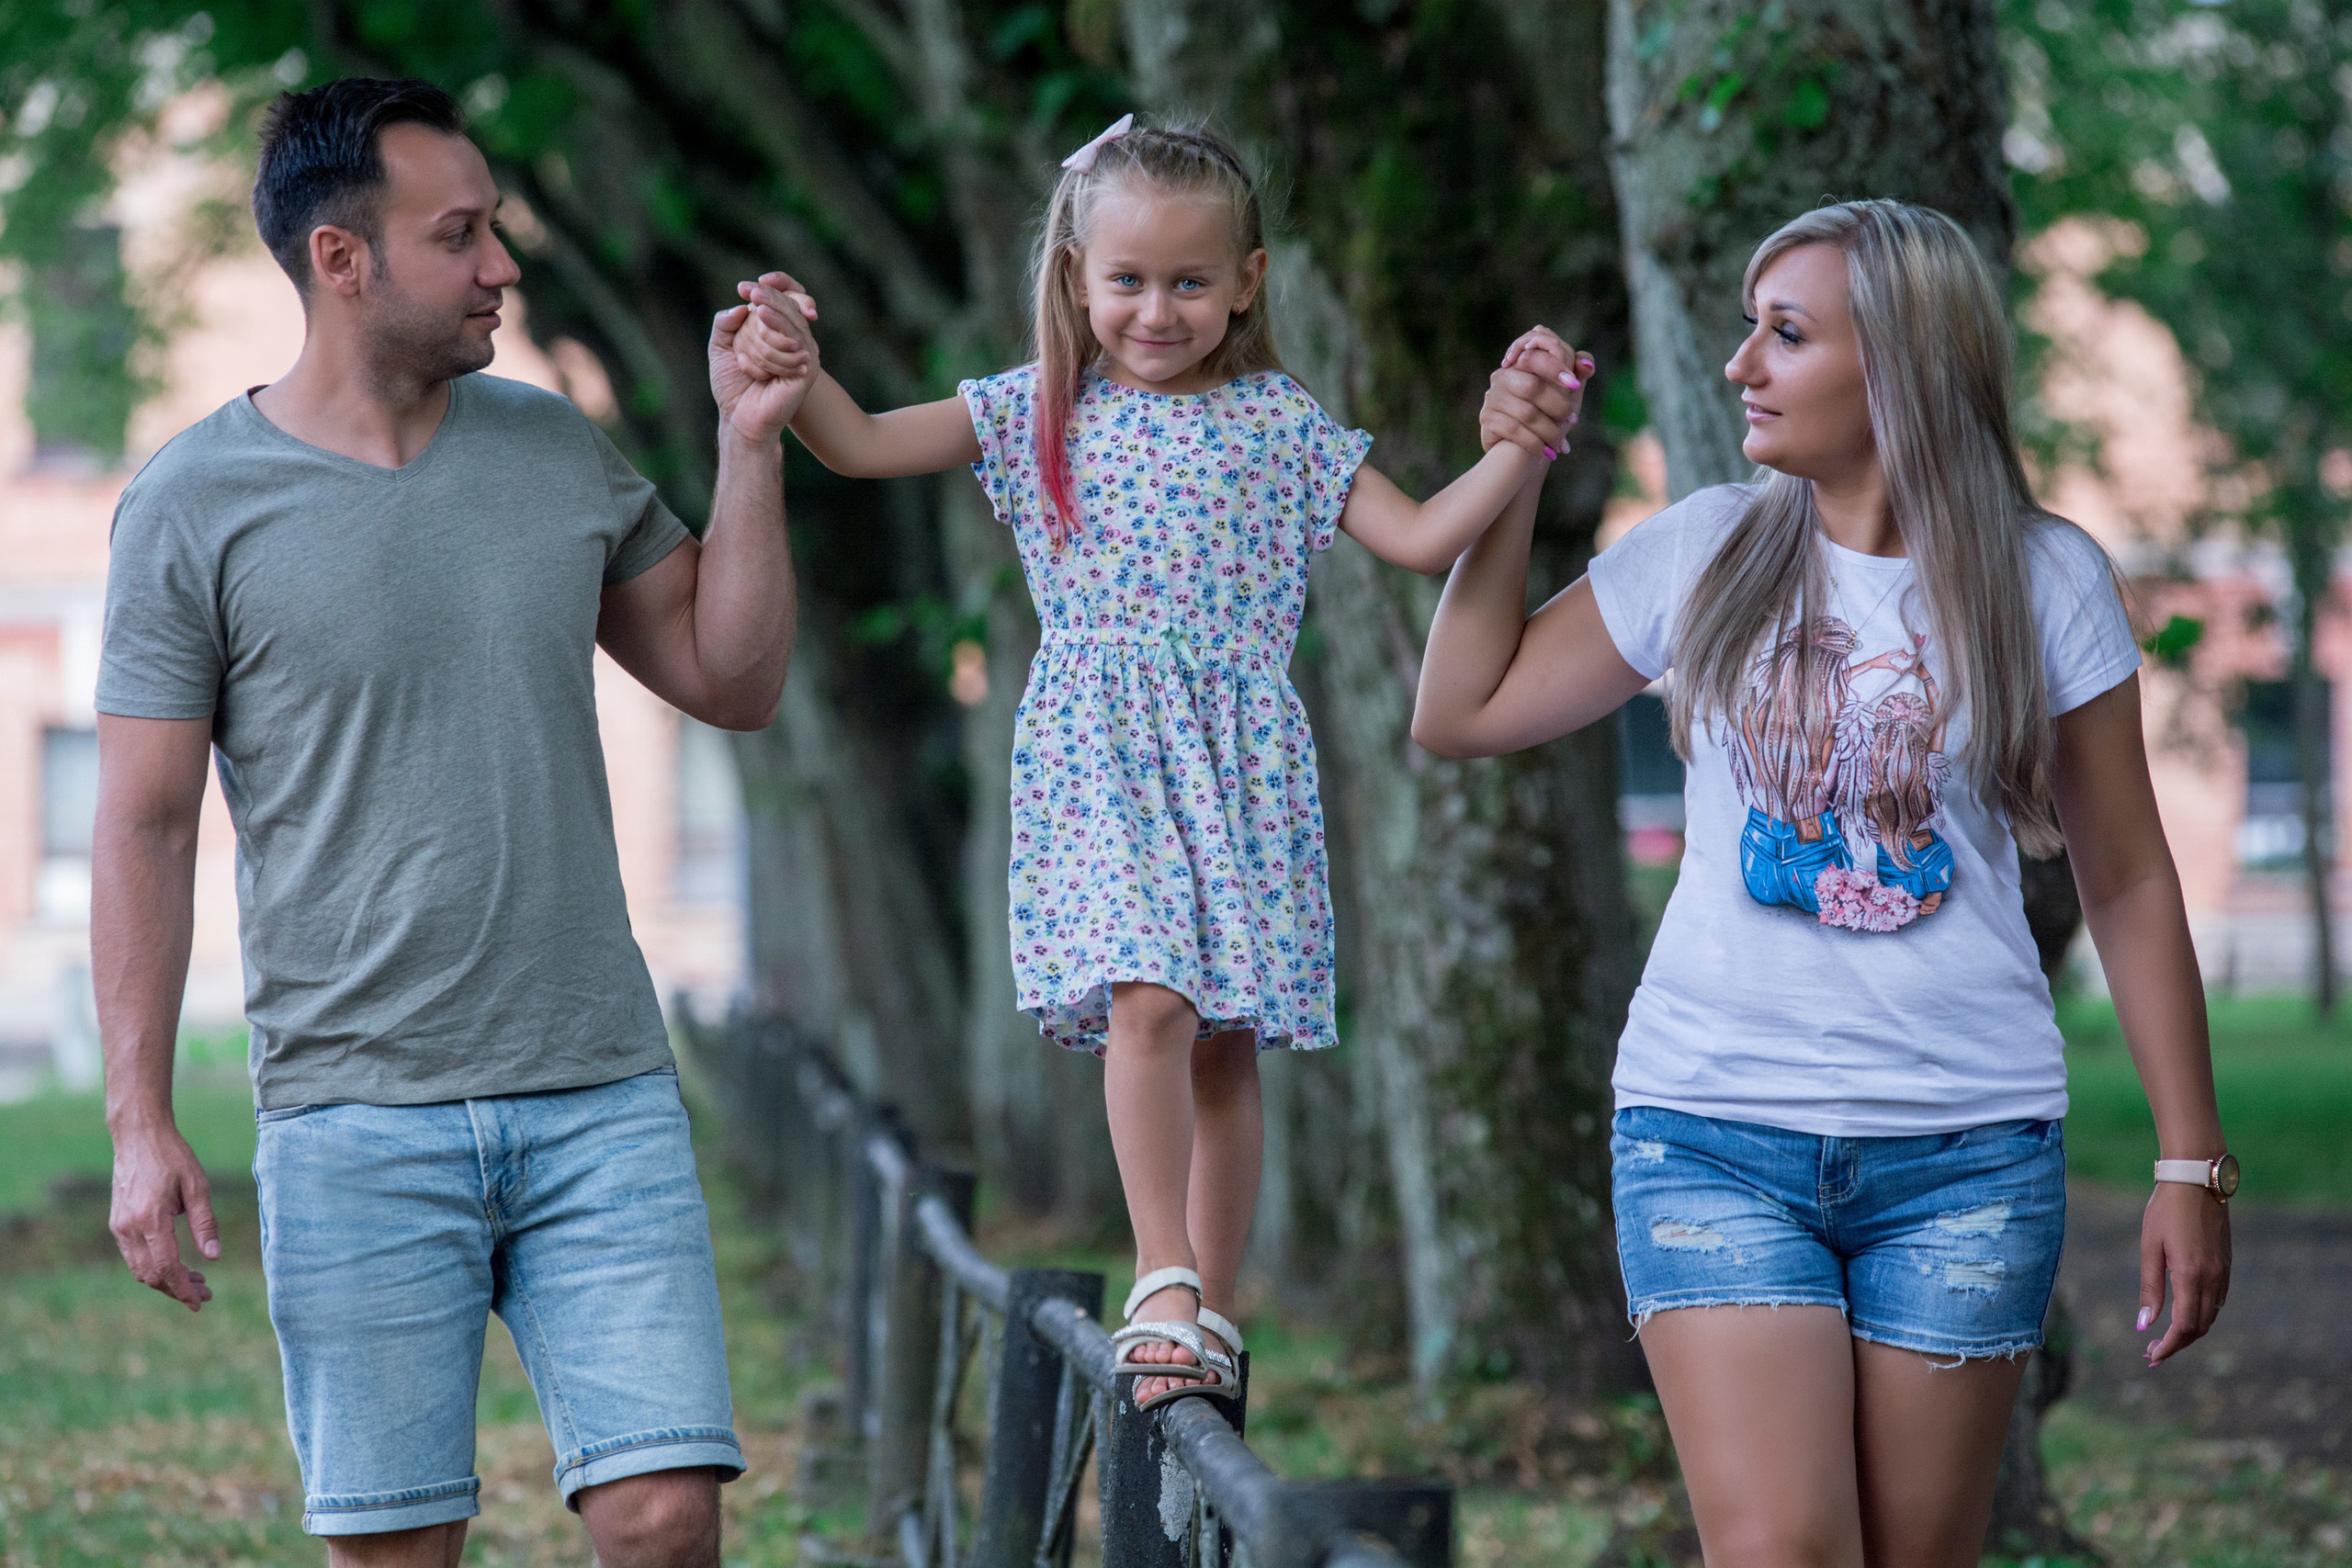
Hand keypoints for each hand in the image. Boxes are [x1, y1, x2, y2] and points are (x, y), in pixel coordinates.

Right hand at [109, 1122, 218, 1311]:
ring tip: (196, 1281)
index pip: (166, 1267)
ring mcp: (118, 1226)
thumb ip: (205, 1223)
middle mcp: (128, 1227)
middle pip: (150, 1275)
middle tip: (205, 1293)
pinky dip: (153, 1267)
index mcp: (150, 1219)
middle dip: (177, 1289)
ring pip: (140, 1269)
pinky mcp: (117, 1222)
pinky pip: (133, 1256)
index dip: (183, 1289)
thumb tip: (214, 1257)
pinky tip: (176, 1264)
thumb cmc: (173, 1157)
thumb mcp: (198, 1186)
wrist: (138, 1136)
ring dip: (165, 1281)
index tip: (200, 1302)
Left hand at [710, 271, 819, 443]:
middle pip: (785, 306)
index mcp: (778, 329)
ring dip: (758, 343)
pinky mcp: (807, 368)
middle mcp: (795, 337)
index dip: (768, 289)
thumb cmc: (733, 385)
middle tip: (751, 300)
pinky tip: (755, 372)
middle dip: (763, 306)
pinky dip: (767, 358)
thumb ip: (724, 323)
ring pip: (785, 325)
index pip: (781, 298)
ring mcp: (805, 351)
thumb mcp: (720, 347)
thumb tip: (741, 307)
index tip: (743, 288)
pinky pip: (791, 346)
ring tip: (744, 362)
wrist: (740, 418)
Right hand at [1480, 325, 1592, 461]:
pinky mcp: (1487, 418)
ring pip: (1526, 412)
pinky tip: (1548, 453)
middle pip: (1532, 386)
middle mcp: (1503, 376)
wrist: (1522, 452)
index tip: (1575, 385)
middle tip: (1572, 420)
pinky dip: (1535, 443)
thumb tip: (1587, 365)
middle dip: (1558, 405)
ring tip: (1561, 443)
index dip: (1555, 367)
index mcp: (1522, 363)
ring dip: (1549, 430)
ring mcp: (1493, 397)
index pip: (1534, 356)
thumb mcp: (1566, 394)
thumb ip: (1577, 374)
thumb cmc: (1548, 416)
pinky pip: (1514, 430)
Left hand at [2138, 1179, 2229, 1365]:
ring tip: (2166, 1338)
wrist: (2197, 1180)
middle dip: (2178, 1344)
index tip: (2151, 1357)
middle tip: (2153, 1353)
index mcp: (2191, 1276)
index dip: (2169, 1346)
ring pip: (2211, 1315)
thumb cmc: (2166, 1210)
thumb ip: (2149, 1288)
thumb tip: (2144, 1324)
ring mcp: (2223, 1272)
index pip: (2184, 1326)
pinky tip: (2185, 1313)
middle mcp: (2213, 1278)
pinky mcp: (2227, 1264)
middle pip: (2200, 1327)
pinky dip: (2203, 1314)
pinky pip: (2218, 1300)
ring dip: (2191, 1331)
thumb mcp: (2150, 1247)